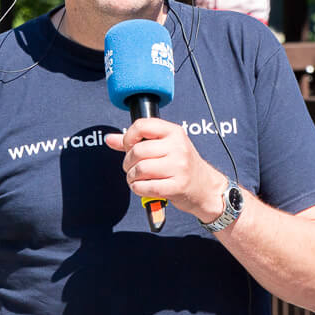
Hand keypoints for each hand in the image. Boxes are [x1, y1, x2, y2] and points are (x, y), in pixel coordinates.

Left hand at [104, 118, 226, 223]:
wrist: (205, 188)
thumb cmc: (180, 165)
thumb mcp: (163, 147)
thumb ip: (135, 142)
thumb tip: (109, 139)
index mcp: (174, 132)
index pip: (142, 125)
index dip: (128, 137)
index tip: (129, 147)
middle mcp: (178, 147)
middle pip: (137, 151)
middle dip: (128, 162)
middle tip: (131, 168)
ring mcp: (179, 167)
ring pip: (140, 169)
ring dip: (132, 177)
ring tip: (136, 179)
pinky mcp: (178, 186)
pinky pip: (146, 187)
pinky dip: (138, 189)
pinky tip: (142, 187)